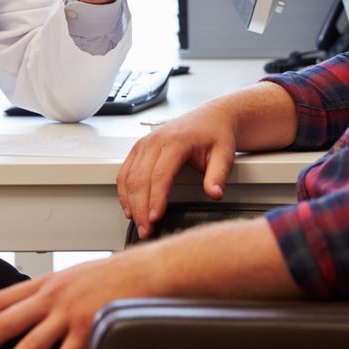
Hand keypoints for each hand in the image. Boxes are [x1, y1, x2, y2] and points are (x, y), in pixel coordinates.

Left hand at [0, 251, 157, 348]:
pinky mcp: (89, 332)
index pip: (2, 298)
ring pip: (29, 347)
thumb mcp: (75, 276)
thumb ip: (52, 292)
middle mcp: (53, 298)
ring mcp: (70, 316)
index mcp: (48, 283)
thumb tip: (33, 306)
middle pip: (5, 323)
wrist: (148, 270)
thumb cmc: (115, 275)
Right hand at [117, 102, 237, 238]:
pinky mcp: (140, 148)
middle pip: (141, 179)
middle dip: (141, 208)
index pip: (160, 175)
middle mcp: (156, 140)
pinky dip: (124, 191)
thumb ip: (218, 176)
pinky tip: (129, 207)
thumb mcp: (224, 155)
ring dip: (130, 203)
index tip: (155, 218)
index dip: (155, 199)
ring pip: (129, 177)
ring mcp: (145, 143)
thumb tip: (215, 193)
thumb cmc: (217, 134)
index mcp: (176, 141)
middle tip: (146, 230)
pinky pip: (125, 171)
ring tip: (138, 224)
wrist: (212, 118)